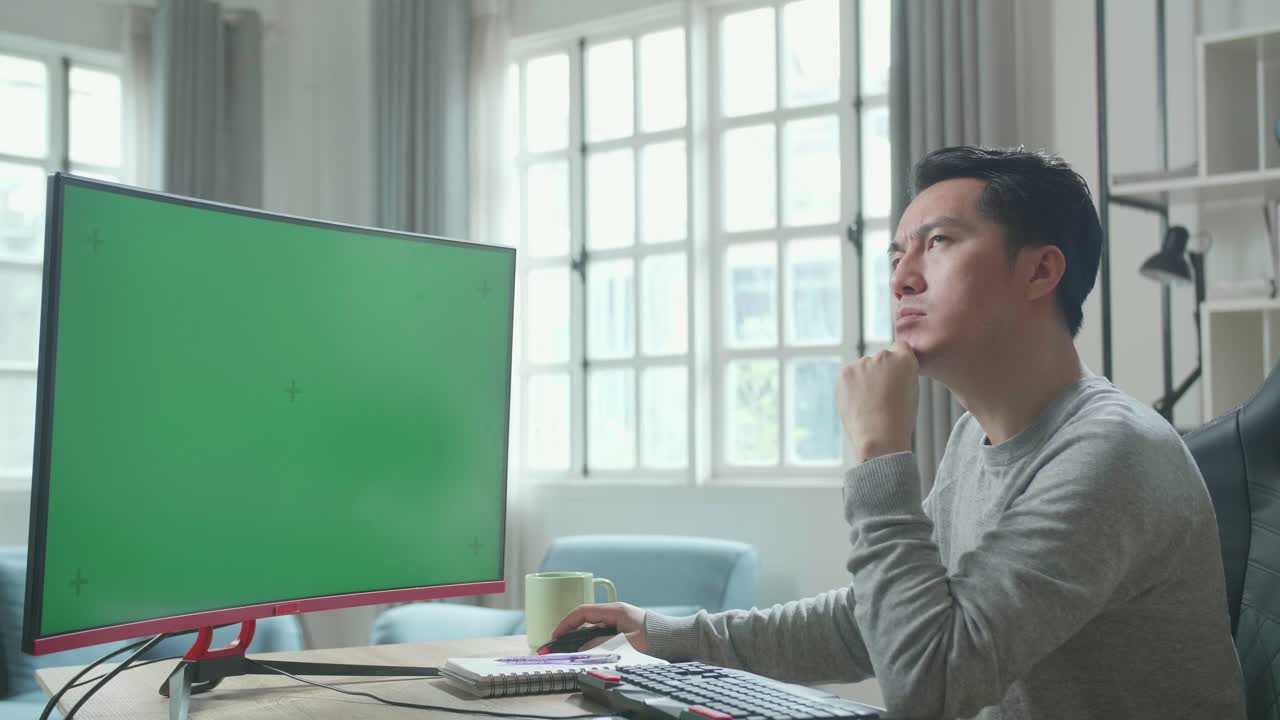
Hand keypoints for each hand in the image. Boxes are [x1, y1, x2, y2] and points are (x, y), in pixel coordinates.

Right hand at [550, 602, 647, 651]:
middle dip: (568, 632)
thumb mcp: (627, 643)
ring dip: (578, 639)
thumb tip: (582, 650)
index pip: (583, 612)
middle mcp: (614, 613)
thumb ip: (603, 645)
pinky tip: (584, 652)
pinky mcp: (621, 629)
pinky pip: (599, 633)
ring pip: (591, 628)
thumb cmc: (655, 638)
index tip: (555, 636)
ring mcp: (617, 620)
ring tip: (566, 652)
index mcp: (614, 611)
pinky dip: (589, 642)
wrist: (675, 638)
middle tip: (555, 647)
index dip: (566, 623)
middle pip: (584, 620)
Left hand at [837, 340, 919, 462]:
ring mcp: (862, 362)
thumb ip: (901, 373)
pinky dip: (851, 386)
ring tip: (869, 403)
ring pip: (863, 367)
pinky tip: (858, 402)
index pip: (900, 348)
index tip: (895, 378)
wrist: (879, 437)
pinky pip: (849, 375)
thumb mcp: (911, 390)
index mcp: (905, 358)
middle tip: (881, 396)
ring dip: (864, 379)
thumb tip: (888, 369)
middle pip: (880, 359)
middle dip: (880, 372)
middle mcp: (884, 355)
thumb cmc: (899, 420)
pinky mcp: (845, 372)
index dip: (897, 364)